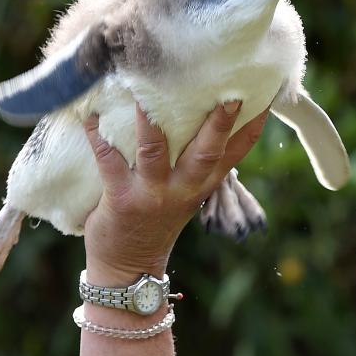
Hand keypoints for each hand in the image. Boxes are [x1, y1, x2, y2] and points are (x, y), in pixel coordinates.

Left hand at [81, 102, 269, 284]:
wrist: (128, 267)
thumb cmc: (156, 220)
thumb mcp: (187, 195)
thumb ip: (196, 163)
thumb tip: (198, 115)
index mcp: (202, 185)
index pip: (236, 152)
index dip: (252, 124)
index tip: (265, 93)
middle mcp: (182, 188)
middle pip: (206, 151)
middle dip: (218, 122)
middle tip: (228, 92)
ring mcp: (151, 193)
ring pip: (154, 150)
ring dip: (148, 119)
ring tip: (142, 88)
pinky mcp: (120, 198)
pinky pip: (108, 159)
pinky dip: (97, 135)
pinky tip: (90, 114)